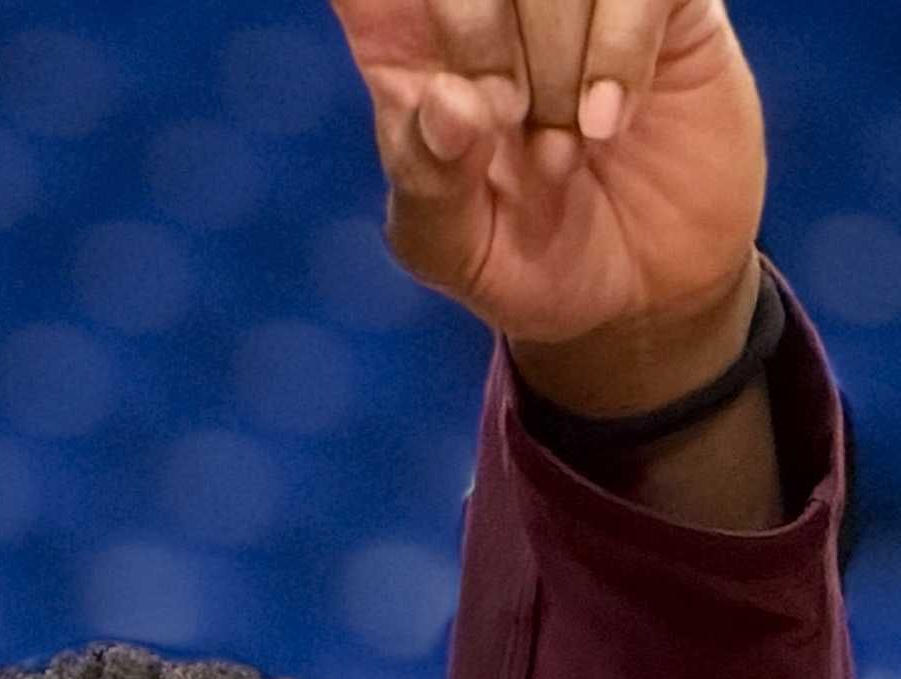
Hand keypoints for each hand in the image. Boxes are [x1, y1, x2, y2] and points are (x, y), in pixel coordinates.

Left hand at [332, 0, 765, 387]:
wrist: (644, 291)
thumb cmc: (525, 260)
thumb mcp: (451, 248)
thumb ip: (427, 179)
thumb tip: (448, 97)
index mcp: (406, 53)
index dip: (369, 1)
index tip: (429, 75)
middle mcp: (490, 9)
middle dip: (477, 37)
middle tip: (504, 121)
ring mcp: (578, 0)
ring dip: (555, 66)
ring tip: (561, 155)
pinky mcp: (667, 1)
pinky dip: (620, 49)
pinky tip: (609, 121)